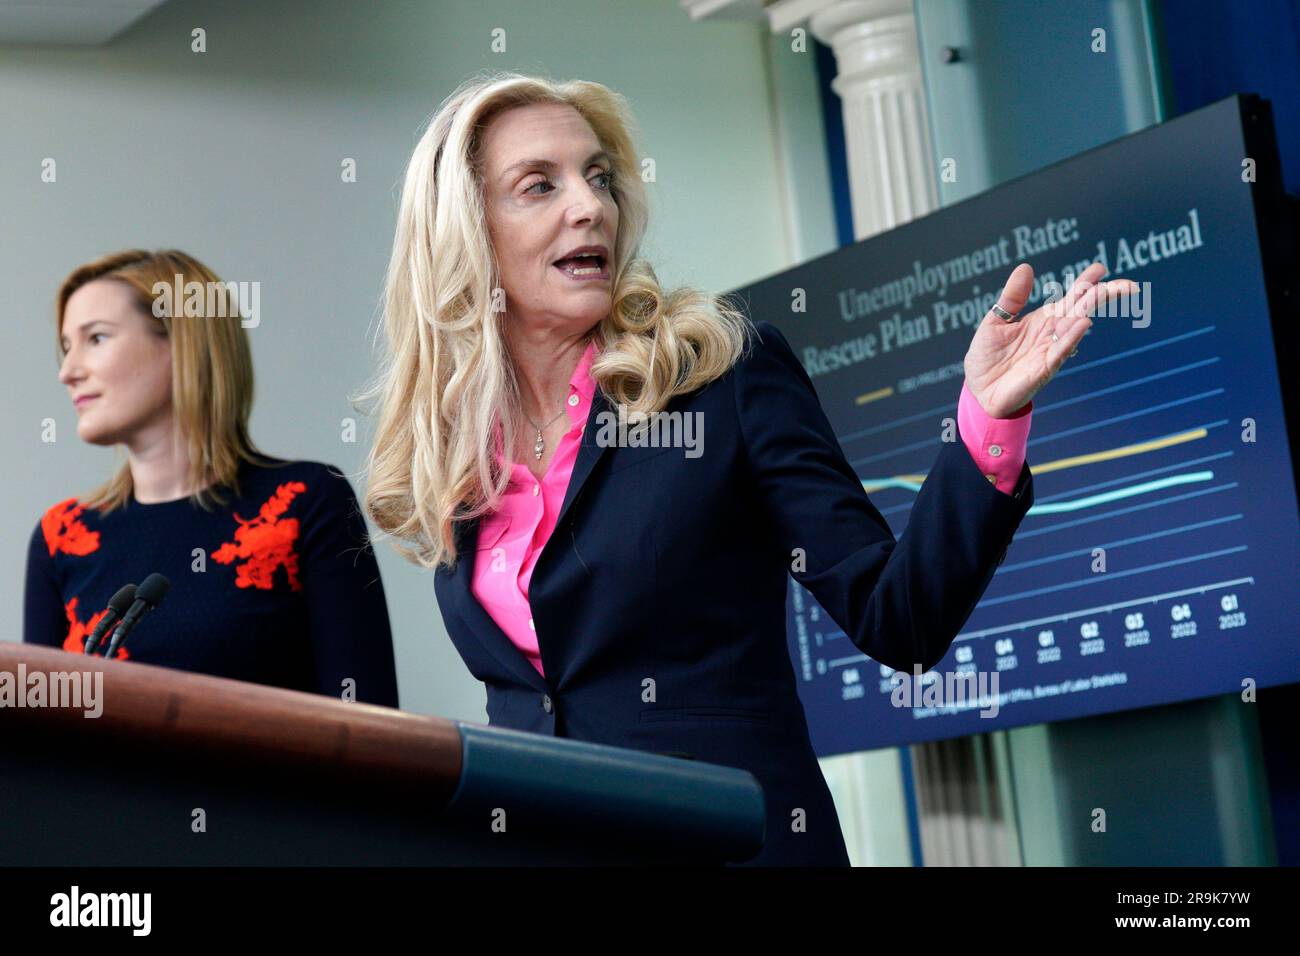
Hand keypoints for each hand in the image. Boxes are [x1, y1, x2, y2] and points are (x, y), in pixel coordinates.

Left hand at [963, 261, 1138, 417]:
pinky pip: (1061, 351)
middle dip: (1104, 296)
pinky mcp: (1044, 368)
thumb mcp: (996, 321)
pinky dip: (1071, 337)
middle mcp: (1053, 333)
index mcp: (1044, 319)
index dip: (1086, 283)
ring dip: (1089, 311)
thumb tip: (1026, 267)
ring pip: (1075, 328)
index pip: (1071, 298)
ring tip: (1104, 293)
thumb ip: (1012, 297)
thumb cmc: (988, 356)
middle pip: (1083, 310)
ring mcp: (1051, 350)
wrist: (979, 389)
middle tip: (1128, 285)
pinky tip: (1083, 324)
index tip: (1100, 269)